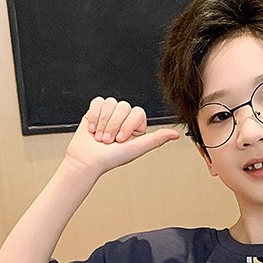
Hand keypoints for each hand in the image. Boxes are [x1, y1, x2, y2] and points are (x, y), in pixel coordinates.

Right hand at [65, 97, 179, 177]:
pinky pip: (98, 102)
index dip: (127, 125)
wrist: (87, 160)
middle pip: (123, 106)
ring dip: (103, 122)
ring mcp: (110, 113)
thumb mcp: (137, 148)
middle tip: (108, 141)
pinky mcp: (95, 110)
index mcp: (136, 126)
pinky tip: (93, 129)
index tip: (121, 140)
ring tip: (100, 137)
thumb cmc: (111, 158)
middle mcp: (124, 118)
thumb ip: (156, 139)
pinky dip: (94, 116)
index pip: (137, 112)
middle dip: (114, 125)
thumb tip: (176, 135)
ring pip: (110, 103)